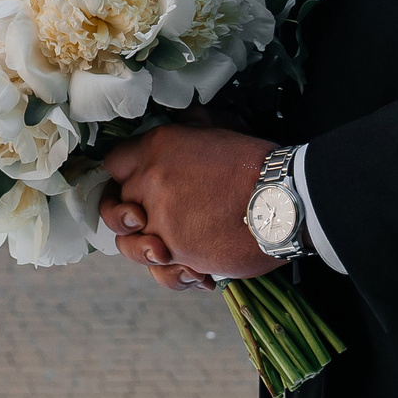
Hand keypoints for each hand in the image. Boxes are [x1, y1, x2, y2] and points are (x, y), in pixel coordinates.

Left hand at [97, 125, 284, 288]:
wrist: (284, 198)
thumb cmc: (257, 162)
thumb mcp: (220, 128)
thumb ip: (193, 129)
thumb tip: (187, 121)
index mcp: (157, 148)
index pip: (114, 163)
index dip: (121, 177)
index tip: (131, 187)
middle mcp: (150, 183)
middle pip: (114, 207)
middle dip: (125, 216)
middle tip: (142, 221)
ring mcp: (162, 221)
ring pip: (129, 245)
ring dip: (143, 250)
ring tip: (164, 250)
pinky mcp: (180, 253)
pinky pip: (161, 272)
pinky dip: (174, 276)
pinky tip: (191, 271)